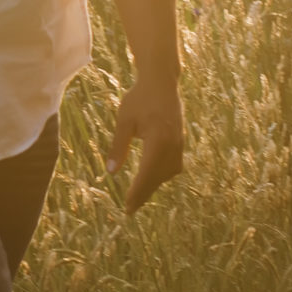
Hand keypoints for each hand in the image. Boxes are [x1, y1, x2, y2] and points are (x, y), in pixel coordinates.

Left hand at [105, 74, 184, 212]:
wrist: (162, 82)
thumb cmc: (139, 99)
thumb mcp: (124, 121)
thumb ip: (118, 147)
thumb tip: (111, 173)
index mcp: (158, 141)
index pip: (146, 174)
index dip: (137, 192)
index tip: (127, 207)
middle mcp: (172, 145)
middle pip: (158, 177)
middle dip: (144, 194)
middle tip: (129, 209)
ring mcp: (179, 143)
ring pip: (168, 173)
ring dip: (154, 185)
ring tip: (138, 196)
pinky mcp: (180, 140)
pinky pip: (173, 165)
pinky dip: (162, 174)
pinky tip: (152, 178)